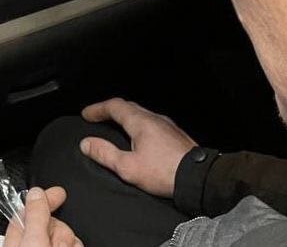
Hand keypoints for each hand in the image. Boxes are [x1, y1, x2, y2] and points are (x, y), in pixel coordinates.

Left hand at [3, 187, 81, 246]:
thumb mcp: (33, 240)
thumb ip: (35, 216)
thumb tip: (36, 192)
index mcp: (18, 237)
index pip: (31, 209)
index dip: (46, 199)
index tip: (59, 192)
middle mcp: (32, 244)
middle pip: (53, 223)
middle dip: (60, 230)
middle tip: (58, 244)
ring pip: (66, 236)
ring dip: (68, 242)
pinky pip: (74, 244)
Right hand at [79, 98, 196, 197]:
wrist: (200, 180)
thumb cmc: (164, 173)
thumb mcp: (128, 167)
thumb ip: (104, 154)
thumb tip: (86, 144)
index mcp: (140, 122)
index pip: (114, 106)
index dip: (97, 109)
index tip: (86, 115)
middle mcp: (155, 119)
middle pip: (128, 107)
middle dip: (110, 111)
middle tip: (98, 117)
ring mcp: (168, 126)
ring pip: (142, 114)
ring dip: (126, 117)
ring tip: (116, 126)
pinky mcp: (177, 136)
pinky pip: (153, 123)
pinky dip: (139, 125)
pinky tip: (140, 138)